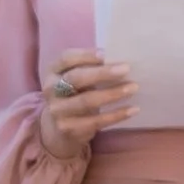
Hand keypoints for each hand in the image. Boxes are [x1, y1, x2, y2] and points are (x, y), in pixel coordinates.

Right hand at [35, 47, 135, 161]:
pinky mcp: (69, 129)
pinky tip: (132, 109)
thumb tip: (119, 60)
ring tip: (133, 87)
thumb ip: (89, 68)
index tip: (106, 54)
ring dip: (113, 93)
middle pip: (76, 78)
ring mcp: (58, 111)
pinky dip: (116, 115)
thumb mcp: (75, 80)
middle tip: (126, 68)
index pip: (66, 58)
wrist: (58, 130)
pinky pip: (96, 121)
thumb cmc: (74, 96)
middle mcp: (51, 90)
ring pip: (87, 101)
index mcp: (53, 72)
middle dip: (102, 73)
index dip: (85, 55)